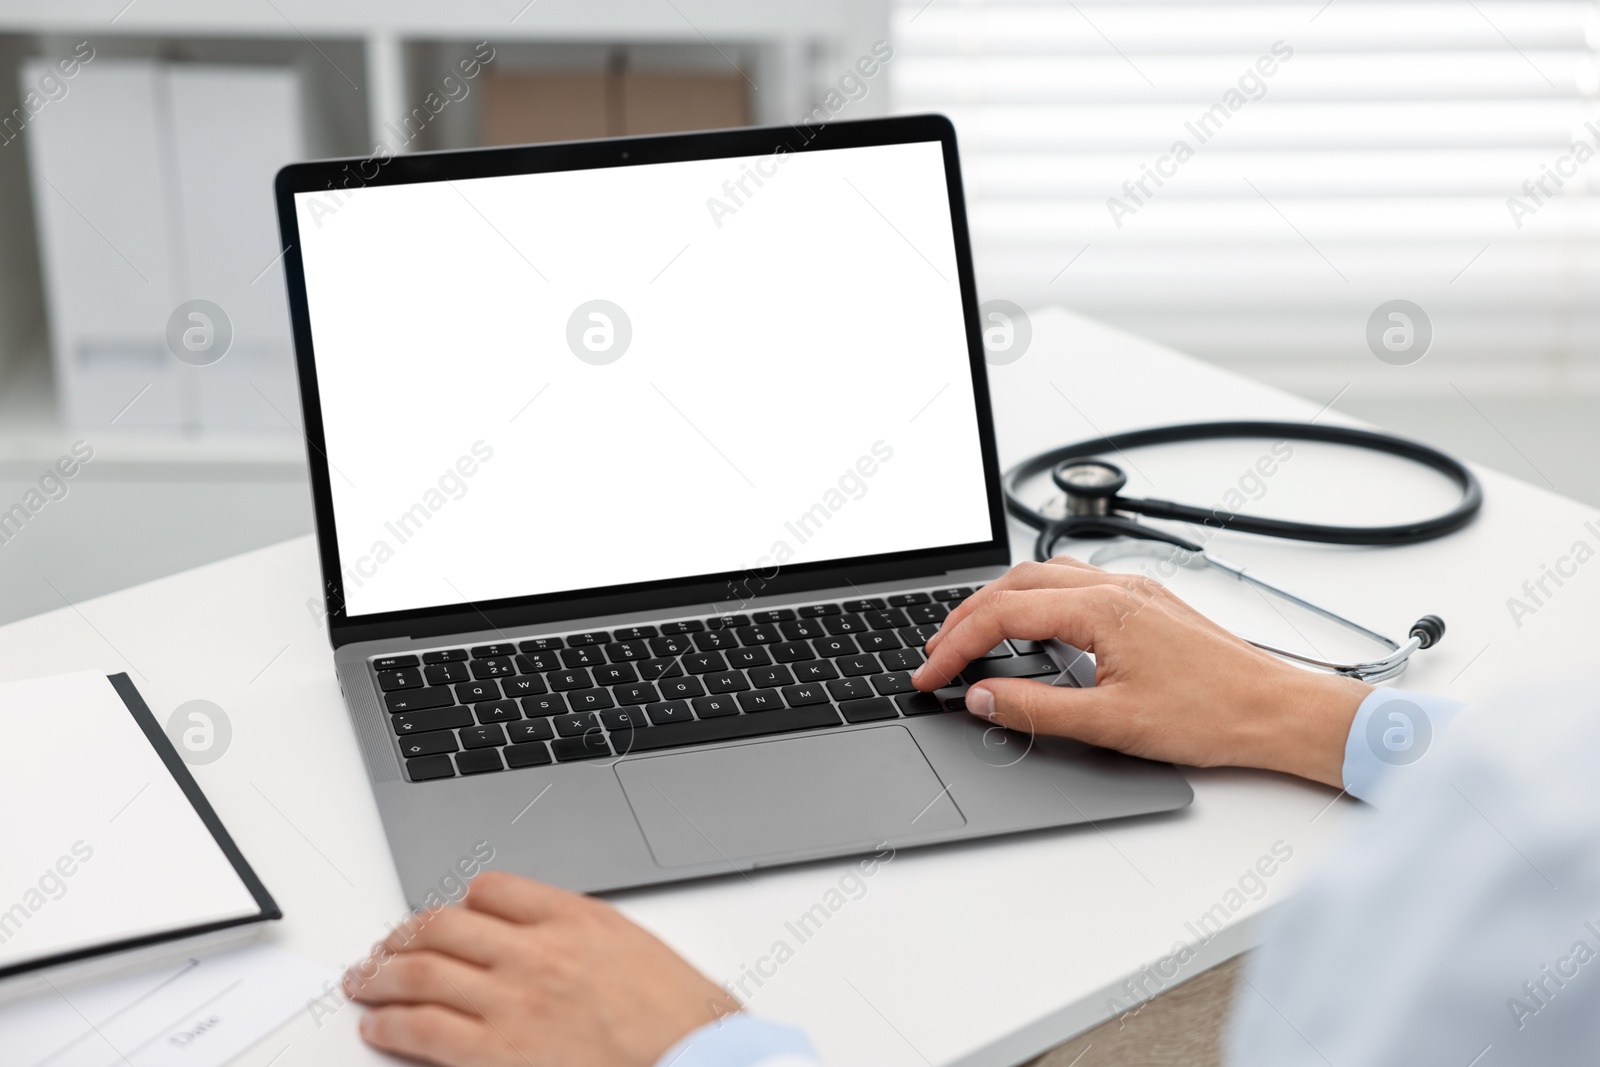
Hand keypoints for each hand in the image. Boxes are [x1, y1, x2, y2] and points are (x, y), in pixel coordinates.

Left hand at [346, 871, 736, 1066]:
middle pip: (445, 926)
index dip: (458, 904)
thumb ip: (581, 938)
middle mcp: (538, 952)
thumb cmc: (680, 1021)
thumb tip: (535, 941)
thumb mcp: (633, 951)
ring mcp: (515, 1003)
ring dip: (383, 974)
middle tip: (384, 947)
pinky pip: (424, 1030)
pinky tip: (379, 1027)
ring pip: (423, 971)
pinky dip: (390, 1025)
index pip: (493, 890)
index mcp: (575, 919)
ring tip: (366, 982)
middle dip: (404, 935)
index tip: (445, 917)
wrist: (698, 1062)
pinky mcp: (497, 1054)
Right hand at [914, 557, 1369, 787]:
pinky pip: (1074, 582)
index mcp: (1101, 609)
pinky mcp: (1147, 603)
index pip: (1004, 616)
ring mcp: (1133, 591)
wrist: (1275, 710)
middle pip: (1015, 584)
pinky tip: (1032, 624)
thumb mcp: (1110, 724)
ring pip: (1044, 575)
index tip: (932, 675)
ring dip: (1000, 601)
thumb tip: (983, 697)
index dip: (957, 646)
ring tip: (972, 635)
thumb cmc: (1211, 715)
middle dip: (967, 616)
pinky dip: (1035, 598)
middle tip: (937, 653)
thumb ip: (1036, 709)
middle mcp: (1116, 588)